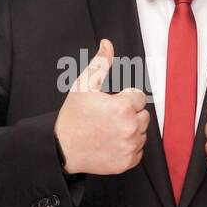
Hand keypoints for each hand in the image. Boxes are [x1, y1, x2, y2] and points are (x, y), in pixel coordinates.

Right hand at [54, 38, 149, 175]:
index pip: (139, 97)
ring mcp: (130, 146)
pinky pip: (138, 150)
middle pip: (143, 115)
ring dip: (130, 130)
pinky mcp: (127, 161)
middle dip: (129, 114)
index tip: (110, 104)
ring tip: (109, 130)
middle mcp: (130, 127)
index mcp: (123, 107)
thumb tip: (107, 44)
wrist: (62, 149)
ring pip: (142, 132)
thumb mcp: (83, 86)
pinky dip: (128, 147)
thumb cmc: (73, 117)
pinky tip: (112, 142)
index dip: (124, 98)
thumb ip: (100, 64)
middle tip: (108, 117)